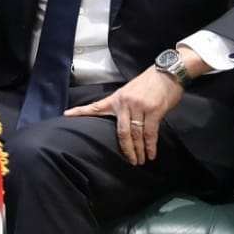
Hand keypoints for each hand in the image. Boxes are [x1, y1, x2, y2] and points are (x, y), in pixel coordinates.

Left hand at [62, 66, 183, 164]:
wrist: (167, 72)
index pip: (96, 106)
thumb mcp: (130, 91)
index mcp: (116, 98)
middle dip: (126, 150)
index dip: (80, 112)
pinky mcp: (153, 110)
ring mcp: (139, 106)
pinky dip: (150, 146)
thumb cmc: (150, 83)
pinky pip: (150, 133)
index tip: (66, 115)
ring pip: (135, 134)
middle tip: (130, 161)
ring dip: (139, 150)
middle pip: (121, 132)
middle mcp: (125, 103)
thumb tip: (122, 122)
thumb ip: (123, 106)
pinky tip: (150, 154)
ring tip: (140, 161)